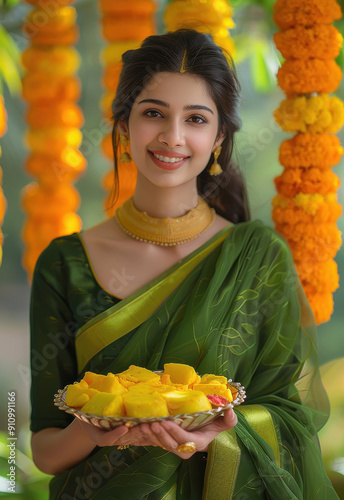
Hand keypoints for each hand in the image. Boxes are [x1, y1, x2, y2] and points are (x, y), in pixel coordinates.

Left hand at [115, 408, 236, 458]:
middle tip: (151, 422)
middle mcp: (186, 448)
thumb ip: (229, 419)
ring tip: (144, 424)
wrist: (207, 429)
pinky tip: (141, 425)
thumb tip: (230, 410)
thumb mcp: (224, 421)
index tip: (165, 421)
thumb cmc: (215, 423)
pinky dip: (149, 435)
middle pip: (171, 445)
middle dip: (161, 435)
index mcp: (198, 443)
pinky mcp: (168, 442)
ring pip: (162, 444)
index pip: (185, 440)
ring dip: (152, 435)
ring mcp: (176, 446)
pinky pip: (157, 441)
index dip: (175, 432)